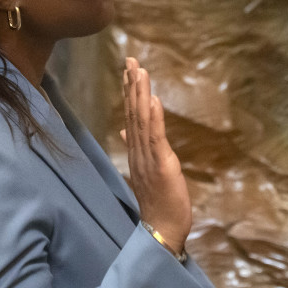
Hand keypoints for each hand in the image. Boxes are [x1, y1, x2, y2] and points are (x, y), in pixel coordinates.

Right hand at [121, 57, 191, 248]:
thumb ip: (138, 149)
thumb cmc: (158, 202)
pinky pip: (154, 137)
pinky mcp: (160, 164)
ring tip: (138, 71)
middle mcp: (138, 152)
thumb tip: (126, 131)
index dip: (128, 92)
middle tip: (130, 59)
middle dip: (131, 85)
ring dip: (139, 94)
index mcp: (136, 152)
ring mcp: (147, 158)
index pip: (130, 116)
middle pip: (132, 112)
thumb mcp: (146, 172)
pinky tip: (151, 99)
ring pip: (141, 120)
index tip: (128, 70)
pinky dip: (152, 117)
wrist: (161, 228)